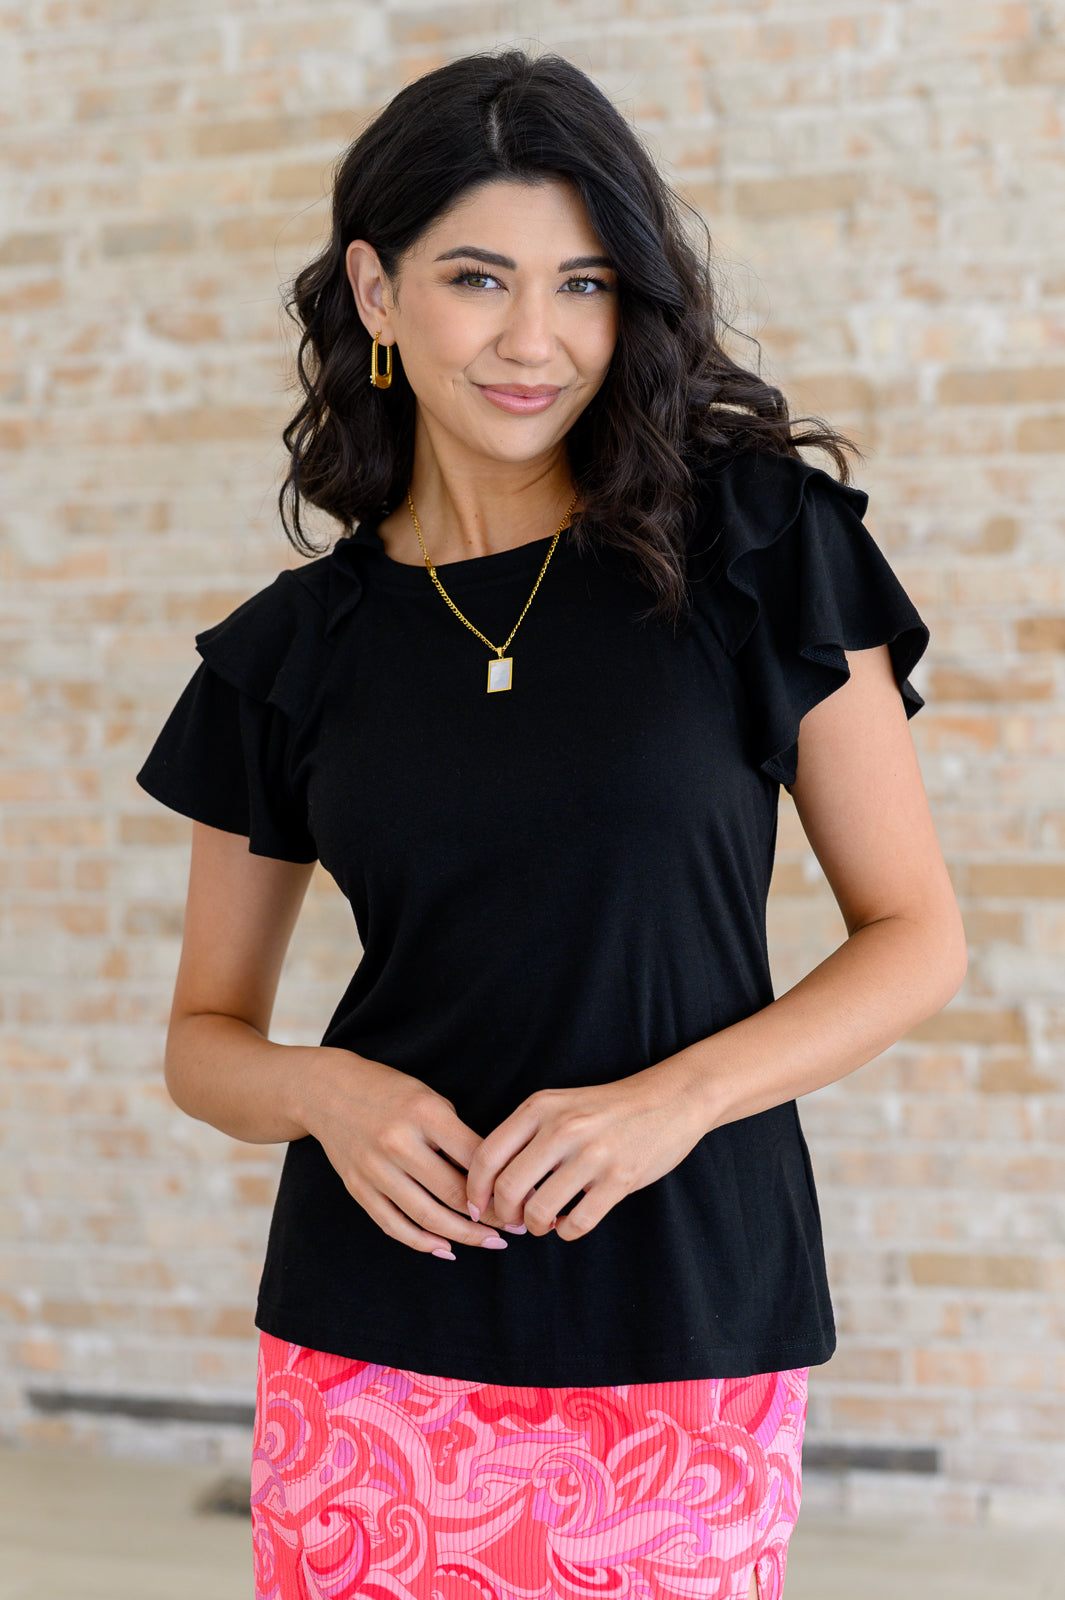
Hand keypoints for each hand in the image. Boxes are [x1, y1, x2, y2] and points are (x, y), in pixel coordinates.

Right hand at [300, 1048, 518, 1257]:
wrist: (328, 1091)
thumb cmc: (390, 1092)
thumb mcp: (430, 1099)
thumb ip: (458, 1136)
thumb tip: (497, 1177)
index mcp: (423, 1113)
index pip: (474, 1157)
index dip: (503, 1183)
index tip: (525, 1197)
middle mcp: (397, 1142)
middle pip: (452, 1192)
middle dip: (490, 1217)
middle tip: (516, 1228)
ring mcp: (374, 1168)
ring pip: (426, 1216)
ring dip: (463, 1236)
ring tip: (491, 1243)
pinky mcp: (357, 1188)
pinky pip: (393, 1225)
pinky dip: (421, 1242)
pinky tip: (446, 1249)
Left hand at [464, 1067, 707, 1241]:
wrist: (669, 1100)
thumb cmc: (605, 1109)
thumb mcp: (559, 1106)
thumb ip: (525, 1136)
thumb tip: (491, 1185)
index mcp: (540, 1107)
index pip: (487, 1155)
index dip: (475, 1189)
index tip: (478, 1206)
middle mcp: (563, 1128)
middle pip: (508, 1188)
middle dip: (503, 1215)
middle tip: (512, 1221)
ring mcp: (593, 1154)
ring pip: (540, 1210)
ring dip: (536, 1226)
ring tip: (542, 1223)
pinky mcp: (621, 1178)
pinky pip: (579, 1222)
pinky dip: (567, 1231)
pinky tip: (569, 1223)